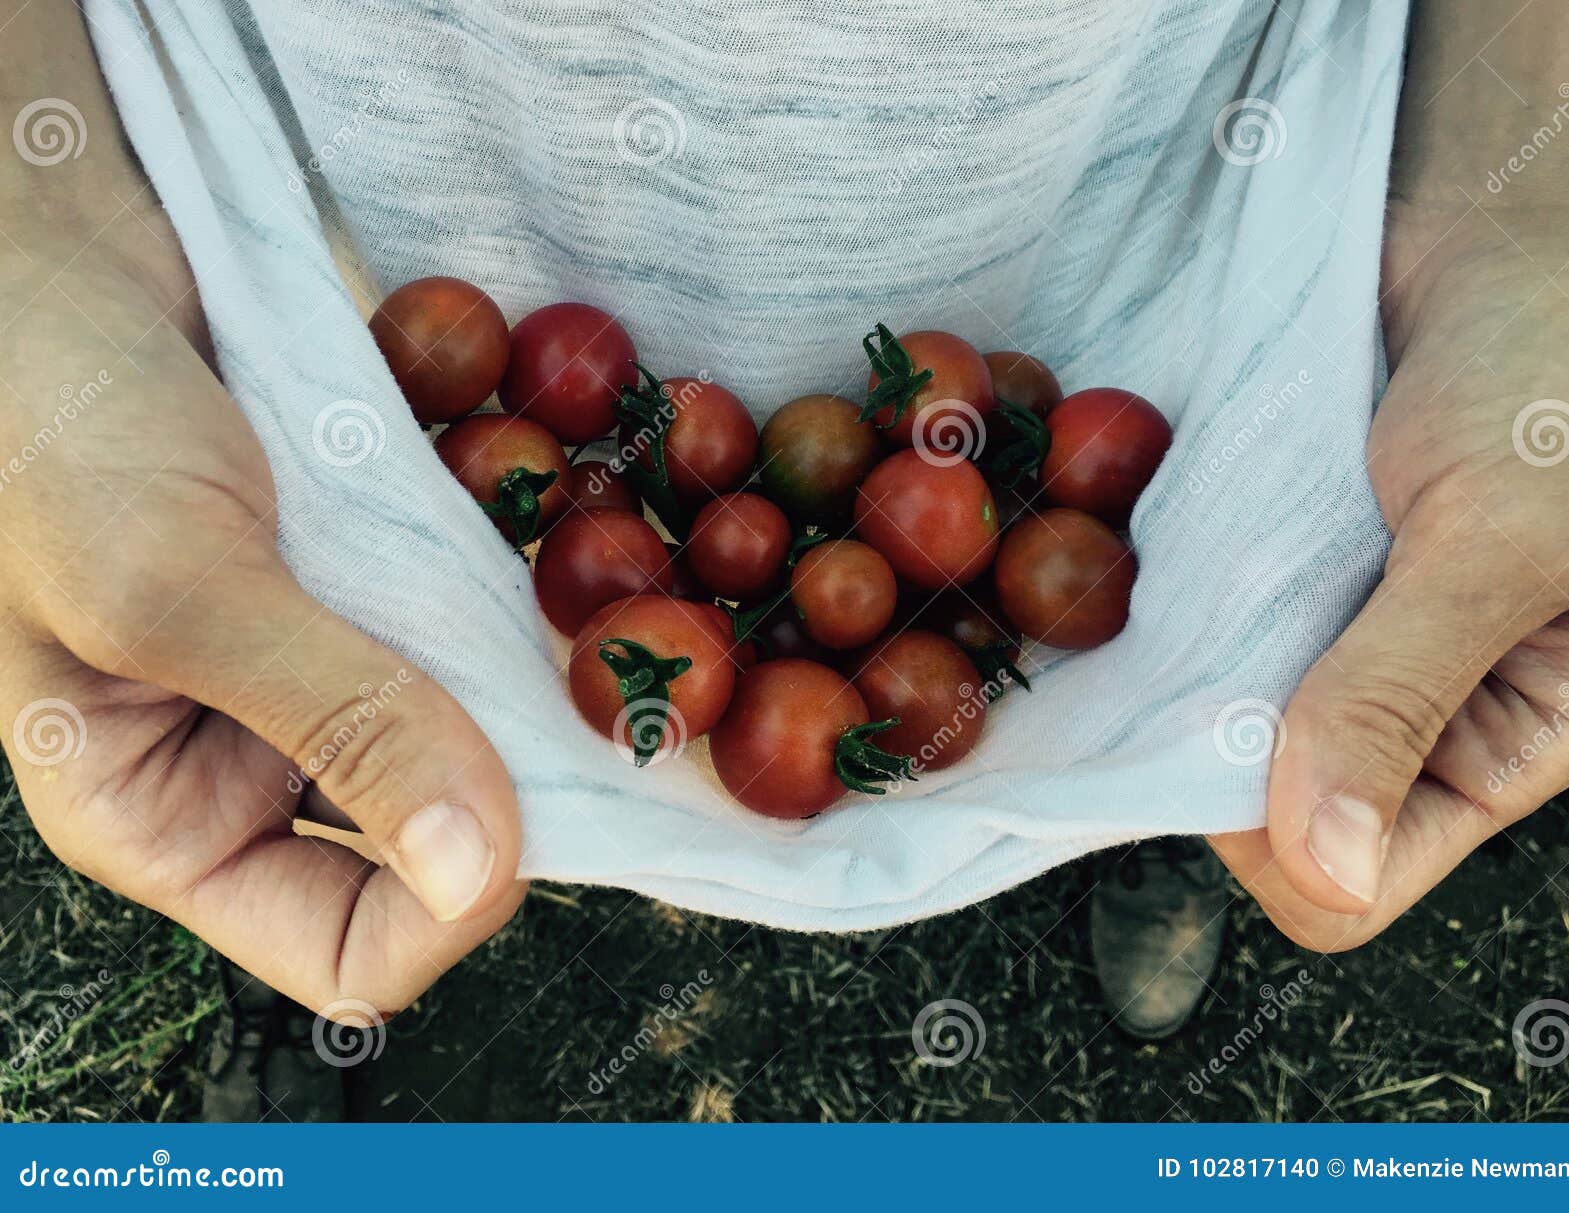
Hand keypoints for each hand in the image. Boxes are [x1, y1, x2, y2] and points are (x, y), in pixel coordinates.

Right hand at [0, 251, 526, 1015]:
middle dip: (517, 772)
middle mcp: (259, 758)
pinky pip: (479, 608)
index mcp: (173, 815)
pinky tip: (543, 519)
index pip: (349, 950)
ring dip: (532, 666)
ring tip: (569, 593)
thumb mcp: (169, 587)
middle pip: (438, 834)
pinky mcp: (370, 570)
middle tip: (580, 683)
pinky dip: (520, 575)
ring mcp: (327, 657)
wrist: (42, 245)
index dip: (448, 904)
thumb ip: (333, 721)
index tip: (518, 802)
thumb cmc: (37, 419)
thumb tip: (476, 873)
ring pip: (477, 717)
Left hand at [1210, 196, 1568, 948]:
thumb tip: (1329, 870)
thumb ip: (1403, 698)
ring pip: (1216, 713)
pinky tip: (1158, 539)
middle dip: (1208, 744)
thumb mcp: (1505, 539)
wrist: (1505, 209)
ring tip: (1183, 574)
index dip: (1273, 836)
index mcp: (1510, 737)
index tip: (1226, 727)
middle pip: (1265, 806)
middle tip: (1187, 637)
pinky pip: (1195, 618)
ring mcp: (1337, 628)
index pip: (1353, 879)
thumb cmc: (1561, 363)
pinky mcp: (1281, 557)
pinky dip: (1168, 593)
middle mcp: (1416, 704)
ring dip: (1179, 663)